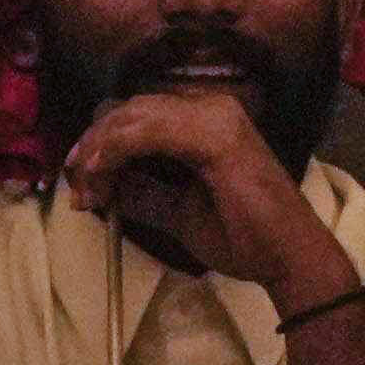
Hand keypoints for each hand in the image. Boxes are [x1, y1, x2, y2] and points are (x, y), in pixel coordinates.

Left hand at [56, 74, 341, 315]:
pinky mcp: (214, 135)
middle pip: (128, 110)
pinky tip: (98, 178)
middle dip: (91, 147)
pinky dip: (114, 152)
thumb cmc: (243, 238)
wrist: (288, 259)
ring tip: (85, 193)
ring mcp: (214, 115)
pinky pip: (145, 133)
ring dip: (98, 154)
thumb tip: (102, 185)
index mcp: (206, 118)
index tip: (79, 182)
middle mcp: (210, 105)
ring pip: (131, 118)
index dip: (100, 142)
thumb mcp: (179, 213)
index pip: (137, 114)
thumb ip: (144, 193)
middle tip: (75, 189)